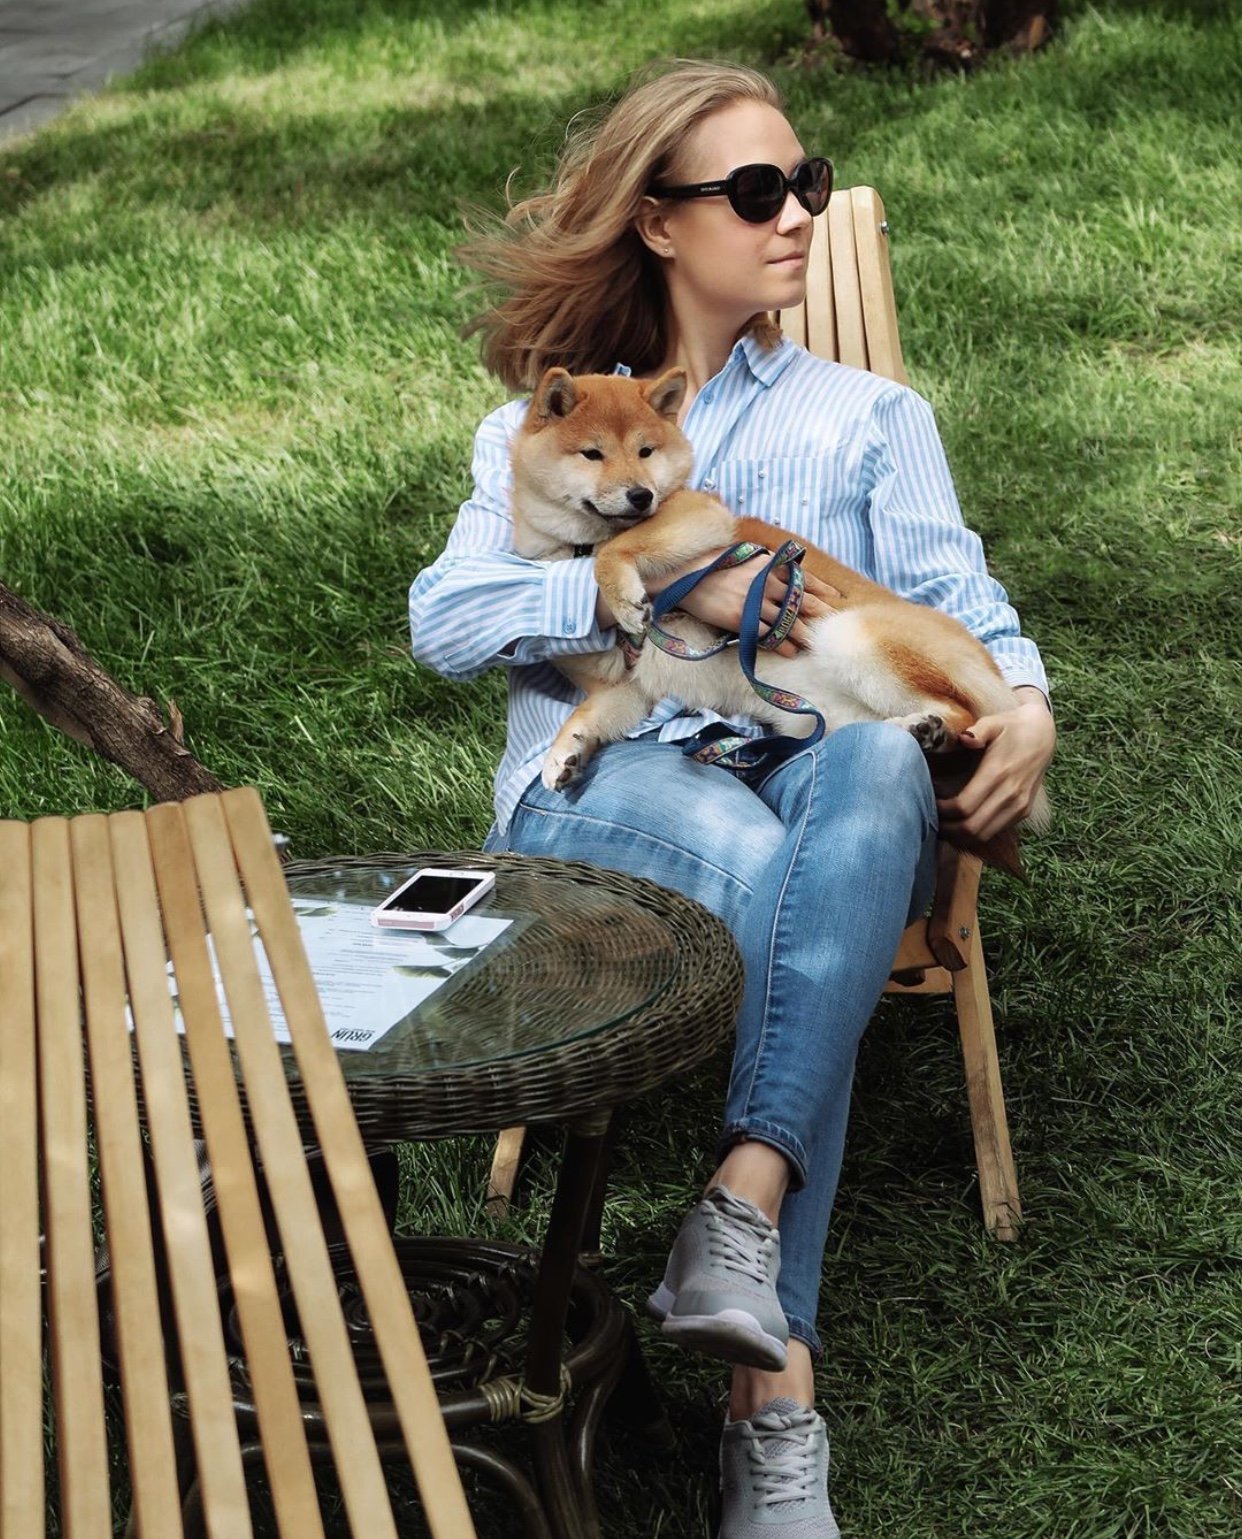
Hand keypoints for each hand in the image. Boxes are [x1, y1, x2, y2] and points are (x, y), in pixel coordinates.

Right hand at [653, 549, 841, 658]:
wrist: (687, 577)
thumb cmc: (714, 564)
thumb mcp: (744, 553)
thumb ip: (766, 560)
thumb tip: (785, 564)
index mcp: (769, 565)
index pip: (804, 578)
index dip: (822, 590)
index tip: (834, 599)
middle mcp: (767, 583)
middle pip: (802, 602)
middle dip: (820, 616)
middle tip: (832, 626)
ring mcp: (755, 602)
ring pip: (788, 622)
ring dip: (804, 635)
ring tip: (814, 644)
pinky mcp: (742, 619)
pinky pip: (768, 635)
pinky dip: (783, 645)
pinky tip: (791, 652)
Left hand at [936, 688, 1055, 842]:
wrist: (1043, 734)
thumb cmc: (1012, 727)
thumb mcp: (994, 722)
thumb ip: (978, 730)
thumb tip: (964, 738)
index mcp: (998, 773)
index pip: (964, 806)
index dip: (942, 811)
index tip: (928, 802)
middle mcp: (1010, 794)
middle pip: (972, 828)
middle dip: (947, 828)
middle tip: (930, 819)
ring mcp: (1019, 806)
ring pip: (984, 835)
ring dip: (960, 836)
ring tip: (942, 825)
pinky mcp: (1023, 812)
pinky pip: (995, 831)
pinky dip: (975, 834)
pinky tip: (960, 823)